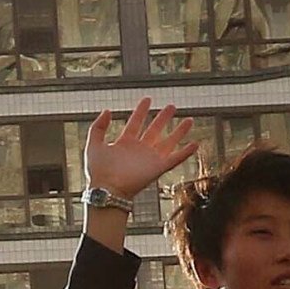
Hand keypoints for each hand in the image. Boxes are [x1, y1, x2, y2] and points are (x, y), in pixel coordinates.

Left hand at [80, 96, 203, 203]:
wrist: (108, 189)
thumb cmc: (98, 171)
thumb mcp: (93, 144)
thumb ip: (98, 127)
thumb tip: (108, 110)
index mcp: (125, 143)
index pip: (135, 123)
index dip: (141, 111)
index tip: (147, 99)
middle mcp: (140, 150)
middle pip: (155, 130)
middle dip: (163, 118)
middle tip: (172, 106)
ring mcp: (150, 159)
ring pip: (168, 142)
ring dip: (179, 132)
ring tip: (189, 120)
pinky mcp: (158, 168)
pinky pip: (176, 159)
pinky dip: (186, 152)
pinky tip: (195, 144)